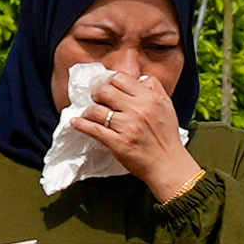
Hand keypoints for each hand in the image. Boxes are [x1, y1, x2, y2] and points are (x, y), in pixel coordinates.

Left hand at [70, 70, 202, 201]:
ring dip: (88, 111)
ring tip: (89, 114)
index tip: (107, 88)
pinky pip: (93, 129)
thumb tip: (139, 78)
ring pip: (96, 110)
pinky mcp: (117, 143)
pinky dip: (81, 125)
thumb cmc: (167, 137)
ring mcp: (126, 127)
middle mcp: (137, 110)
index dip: (110, 82)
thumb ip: (155, 88)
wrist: (168, 164)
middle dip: (97, 94)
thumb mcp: (167, 106)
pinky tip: (76, 122)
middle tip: (96, 99)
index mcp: (149, 98)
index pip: (120, 78)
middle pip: (105, 91)